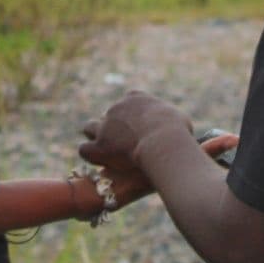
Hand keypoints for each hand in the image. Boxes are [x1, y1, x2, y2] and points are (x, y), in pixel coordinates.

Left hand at [77, 90, 191, 170]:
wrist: (164, 141)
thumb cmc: (176, 131)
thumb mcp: (179, 119)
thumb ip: (170, 120)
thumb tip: (178, 127)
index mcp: (136, 98)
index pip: (128, 101)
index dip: (132, 116)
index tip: (139, 129)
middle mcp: (116, 108)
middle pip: (109, 115)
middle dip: (114, 129)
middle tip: (126, 145)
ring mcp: (105, 126)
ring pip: (89, 128)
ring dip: (96, 139)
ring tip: (108, 153)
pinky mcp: (99, 145)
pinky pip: (85, 149)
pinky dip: (91, 157)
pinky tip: (102, 164)